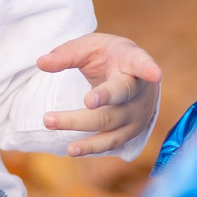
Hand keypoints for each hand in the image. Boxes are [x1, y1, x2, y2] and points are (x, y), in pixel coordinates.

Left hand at [38, 32, 163, 158]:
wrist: (133, 76)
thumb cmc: (109, 57)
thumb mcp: (91, 46)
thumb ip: (67, 54)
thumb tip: (41, 63)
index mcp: (134, 62)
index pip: (142, 65)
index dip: (149, 69)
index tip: (155, 74)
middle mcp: (140, 91)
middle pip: (114, 105)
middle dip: (82, 114)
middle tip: (49, 118)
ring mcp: (138, 114)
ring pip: (111, 126)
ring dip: (82, 132)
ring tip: (57, 133)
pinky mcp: (131, 132)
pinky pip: (112, 142)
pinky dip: (92, 147)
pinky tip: (73, 149)